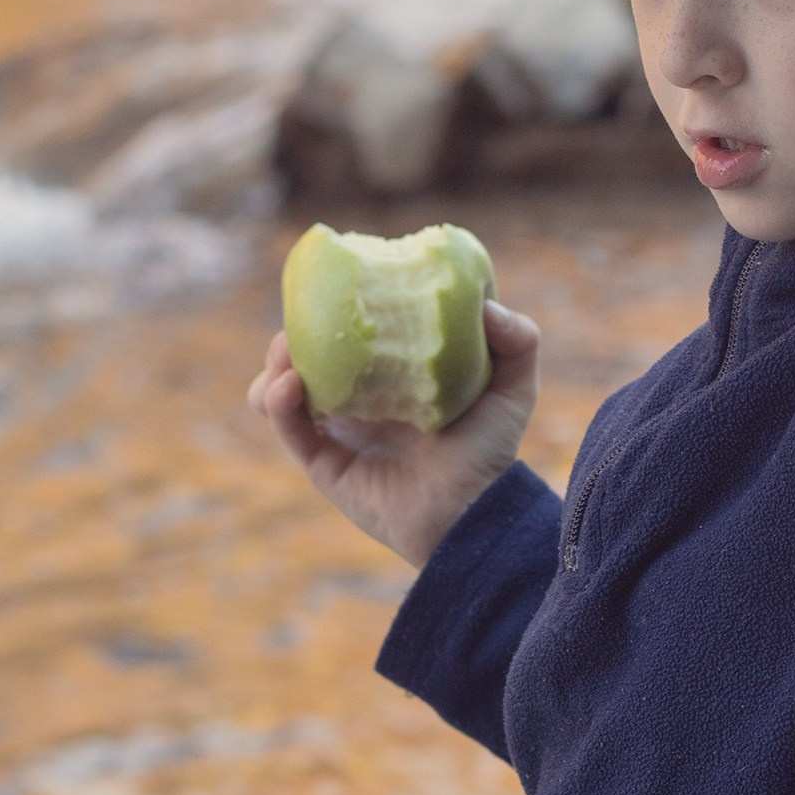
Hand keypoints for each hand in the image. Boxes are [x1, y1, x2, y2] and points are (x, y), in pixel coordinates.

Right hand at [247, 301, 541, 568]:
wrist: (472, 514)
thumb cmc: (491, 453)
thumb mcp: (513, 390)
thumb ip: (518, 340)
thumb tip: (487, 303)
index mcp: (393, 377)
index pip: (352, 334)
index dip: (336, 307)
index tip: (338, 281)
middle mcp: (359, 401)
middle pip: (306, 356)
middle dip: (296, 331)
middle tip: (306, 316)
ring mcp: (337, 432)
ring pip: (281, 391)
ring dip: (275, 365)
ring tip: (290, 354)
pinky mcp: (323, 463)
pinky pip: (288, 427)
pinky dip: (277, 401)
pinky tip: (291, 385)